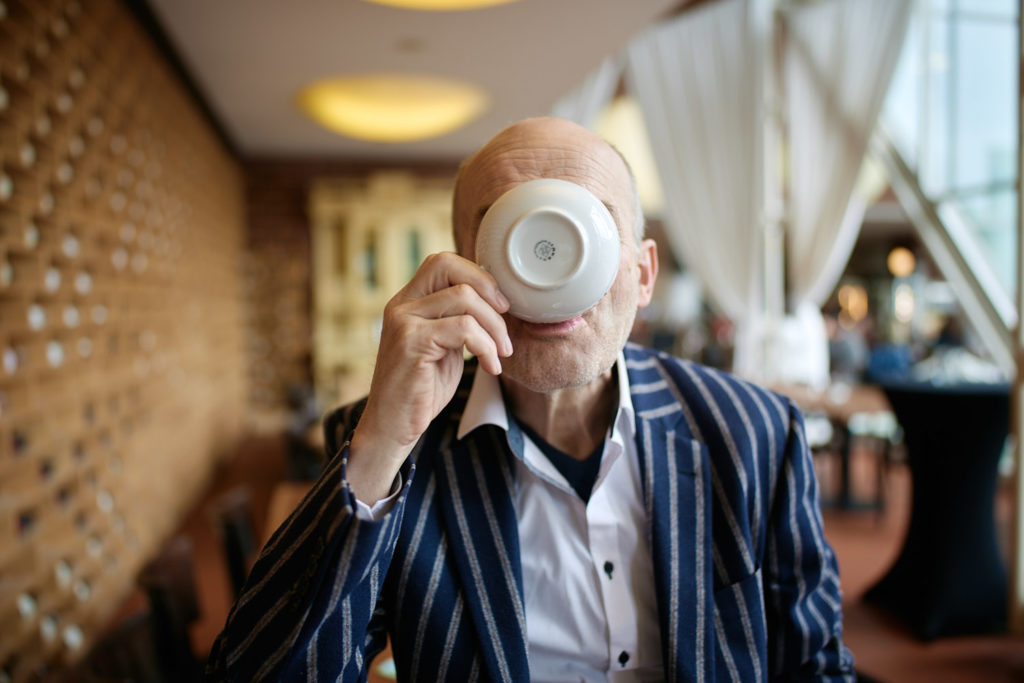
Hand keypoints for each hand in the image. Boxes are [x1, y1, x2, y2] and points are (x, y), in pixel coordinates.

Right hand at [347, 252, 511, 501]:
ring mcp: (403, 322)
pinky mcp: (411, 343)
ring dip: (494, 327)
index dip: (477, 274)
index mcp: (408, 302)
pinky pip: (464, 329)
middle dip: (487, 288)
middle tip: (506, 319)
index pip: (442, 262)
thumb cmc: (422, 389)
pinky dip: (486, 347)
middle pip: (448, 265)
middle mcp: (401, 305)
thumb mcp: (444, 345)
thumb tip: (496, 301)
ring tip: (502, 353)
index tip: (499, 304)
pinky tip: (491, 367)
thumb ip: (459, 320)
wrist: (393, 426)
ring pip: (464, 299)